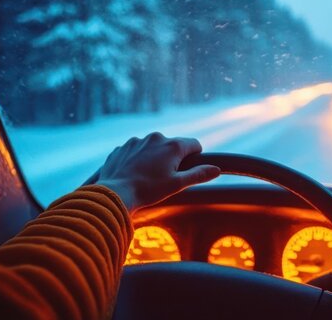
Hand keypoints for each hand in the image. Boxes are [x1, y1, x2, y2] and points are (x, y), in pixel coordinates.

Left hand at [85, 132, 219, 212]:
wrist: (114, 193)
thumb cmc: (148, 190)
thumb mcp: (177, 185)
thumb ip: (198, 175)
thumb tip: (216, 169)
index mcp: (172, 145)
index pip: (194, 144)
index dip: (195, 158)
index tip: (186, 171)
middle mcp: (156, 138)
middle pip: (173, 145)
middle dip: (173, 158)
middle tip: (166, 178)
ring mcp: (137, 141)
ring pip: (154, 147)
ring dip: (155, 158)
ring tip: (147, 178)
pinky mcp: (123, 147)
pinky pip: (137, 150)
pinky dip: (138, 160)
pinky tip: (134, 174)